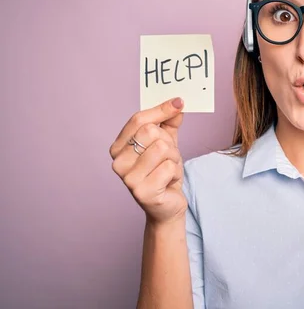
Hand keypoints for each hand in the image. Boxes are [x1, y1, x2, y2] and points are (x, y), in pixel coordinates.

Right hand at [109, 98, 186, 224]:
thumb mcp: (166, 143)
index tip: (179, 102)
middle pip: (151, 132)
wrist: (167, 205)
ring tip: (168, 170)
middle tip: (169, 156)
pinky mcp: (142, 192)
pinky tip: (168, 182)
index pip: (139, 119)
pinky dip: (175, 173)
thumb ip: (169, 123)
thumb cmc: (163, 173)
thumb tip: (176, 104)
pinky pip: (169, 168)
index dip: (161, 109)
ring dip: (174, 159)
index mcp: (119, 147)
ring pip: (162, 149)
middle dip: (169, 142)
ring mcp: (128, 178)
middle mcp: (118, 162)